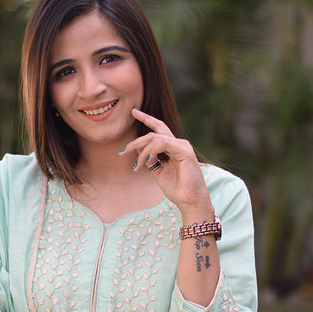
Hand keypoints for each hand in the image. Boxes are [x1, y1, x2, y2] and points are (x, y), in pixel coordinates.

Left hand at [120, 107, 213, 222]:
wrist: (189, 200)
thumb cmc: (177, 189)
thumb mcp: (158, 172)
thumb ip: (149, 159)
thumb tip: (138, 148)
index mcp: (173, 148)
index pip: (159, 128)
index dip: (146, 118)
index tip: (133, 111)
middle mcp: (178, 144)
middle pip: (154, 133)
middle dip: (136, 141)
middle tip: (122, 151)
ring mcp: (182, 146)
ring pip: (155, 138)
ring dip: (142, 152)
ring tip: (138, 166)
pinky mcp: (184, 150)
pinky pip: (162, 143)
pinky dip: (152, 152)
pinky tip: (148, 162)